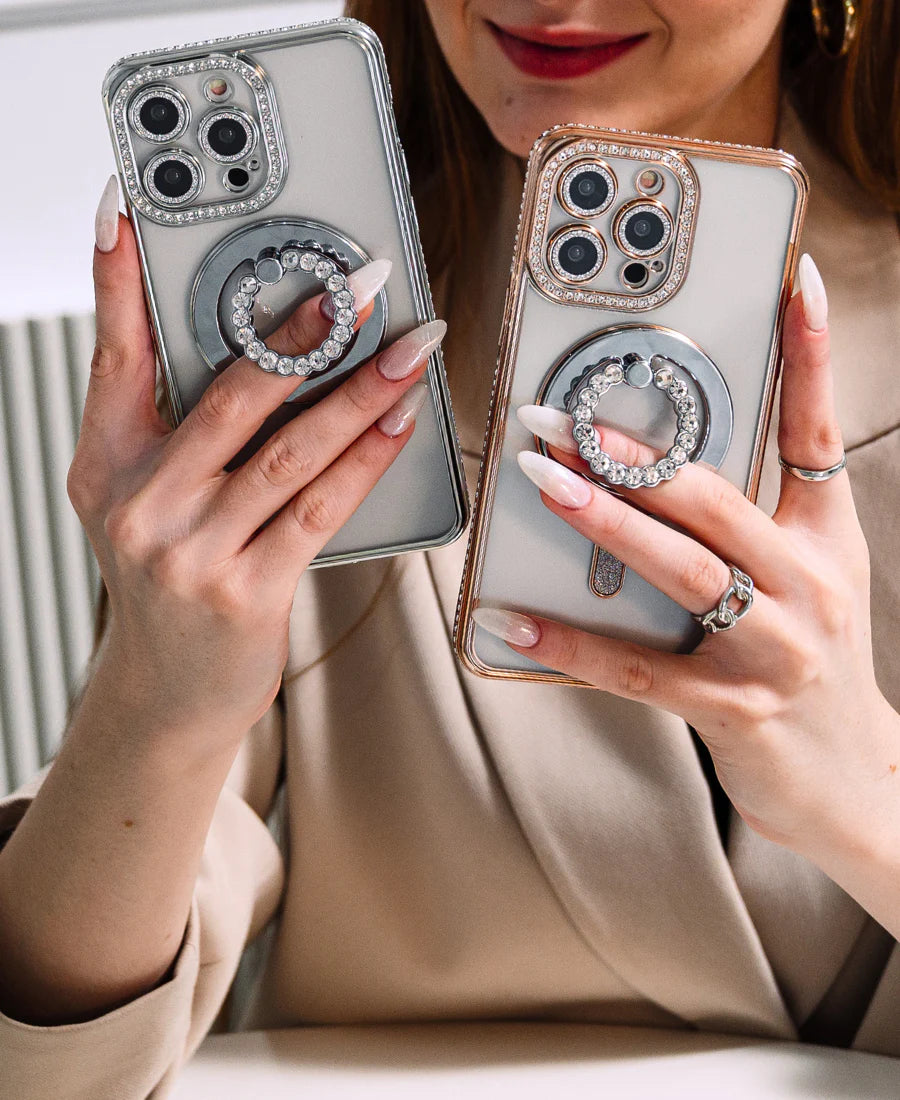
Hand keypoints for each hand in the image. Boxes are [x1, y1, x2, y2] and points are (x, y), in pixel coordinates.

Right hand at [69, 178, 444, 737]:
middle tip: (358, 283)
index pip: (112, 353)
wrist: (168, 692)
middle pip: (229, 394)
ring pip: (289, 450)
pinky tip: (399, 422)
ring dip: (358, 392)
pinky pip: (319, 508)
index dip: (117, 279)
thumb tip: (261, 354)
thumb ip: (181, 433)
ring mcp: (191, 549)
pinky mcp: (246, 590)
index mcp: (107, 463)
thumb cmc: (170, 584)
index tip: (129, 208)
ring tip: (409, 347)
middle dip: (302, 332)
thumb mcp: (146, 502)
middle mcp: (141, 501)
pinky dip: (364, 460)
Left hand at [474, 253, 899, 861]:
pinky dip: (572, 643)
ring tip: (539, 481)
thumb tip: (644, 471)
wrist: (850, 778)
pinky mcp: (734, 709)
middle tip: (558, 415)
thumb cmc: (808, 661)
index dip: (808, 355)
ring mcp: (776, 649)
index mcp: (825, 537)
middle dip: (633, 452)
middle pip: (718, 498)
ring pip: (682, 570)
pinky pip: (638, 669)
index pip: (818, 430)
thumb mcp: (801, 579)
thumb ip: (743, 525)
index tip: (787, 282)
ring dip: (603, 521)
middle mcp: (809, 584)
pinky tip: (514, 619)